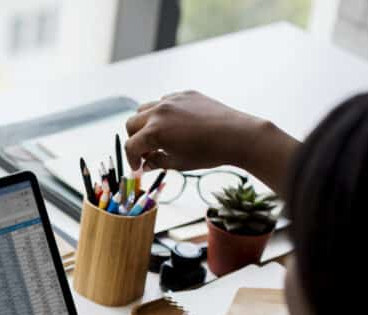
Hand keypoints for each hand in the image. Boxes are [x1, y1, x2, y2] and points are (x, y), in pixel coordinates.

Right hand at [125, 90, 260, 171]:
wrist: (237, 135)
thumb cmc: (208, 153)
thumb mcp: (178, 163)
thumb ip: (157, 162)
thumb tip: (146, 164)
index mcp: (155, 132)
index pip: (131, 146)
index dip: (132, 160)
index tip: (138, 167)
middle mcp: (159, 112)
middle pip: (132, 123)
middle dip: (135, 139)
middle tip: (147, 152)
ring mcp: (172, 100)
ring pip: (146, 108)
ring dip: (146, 123)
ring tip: (160, 136)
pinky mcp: (186, 94)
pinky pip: (166, 101)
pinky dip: (164, 113)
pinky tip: (177, 125)